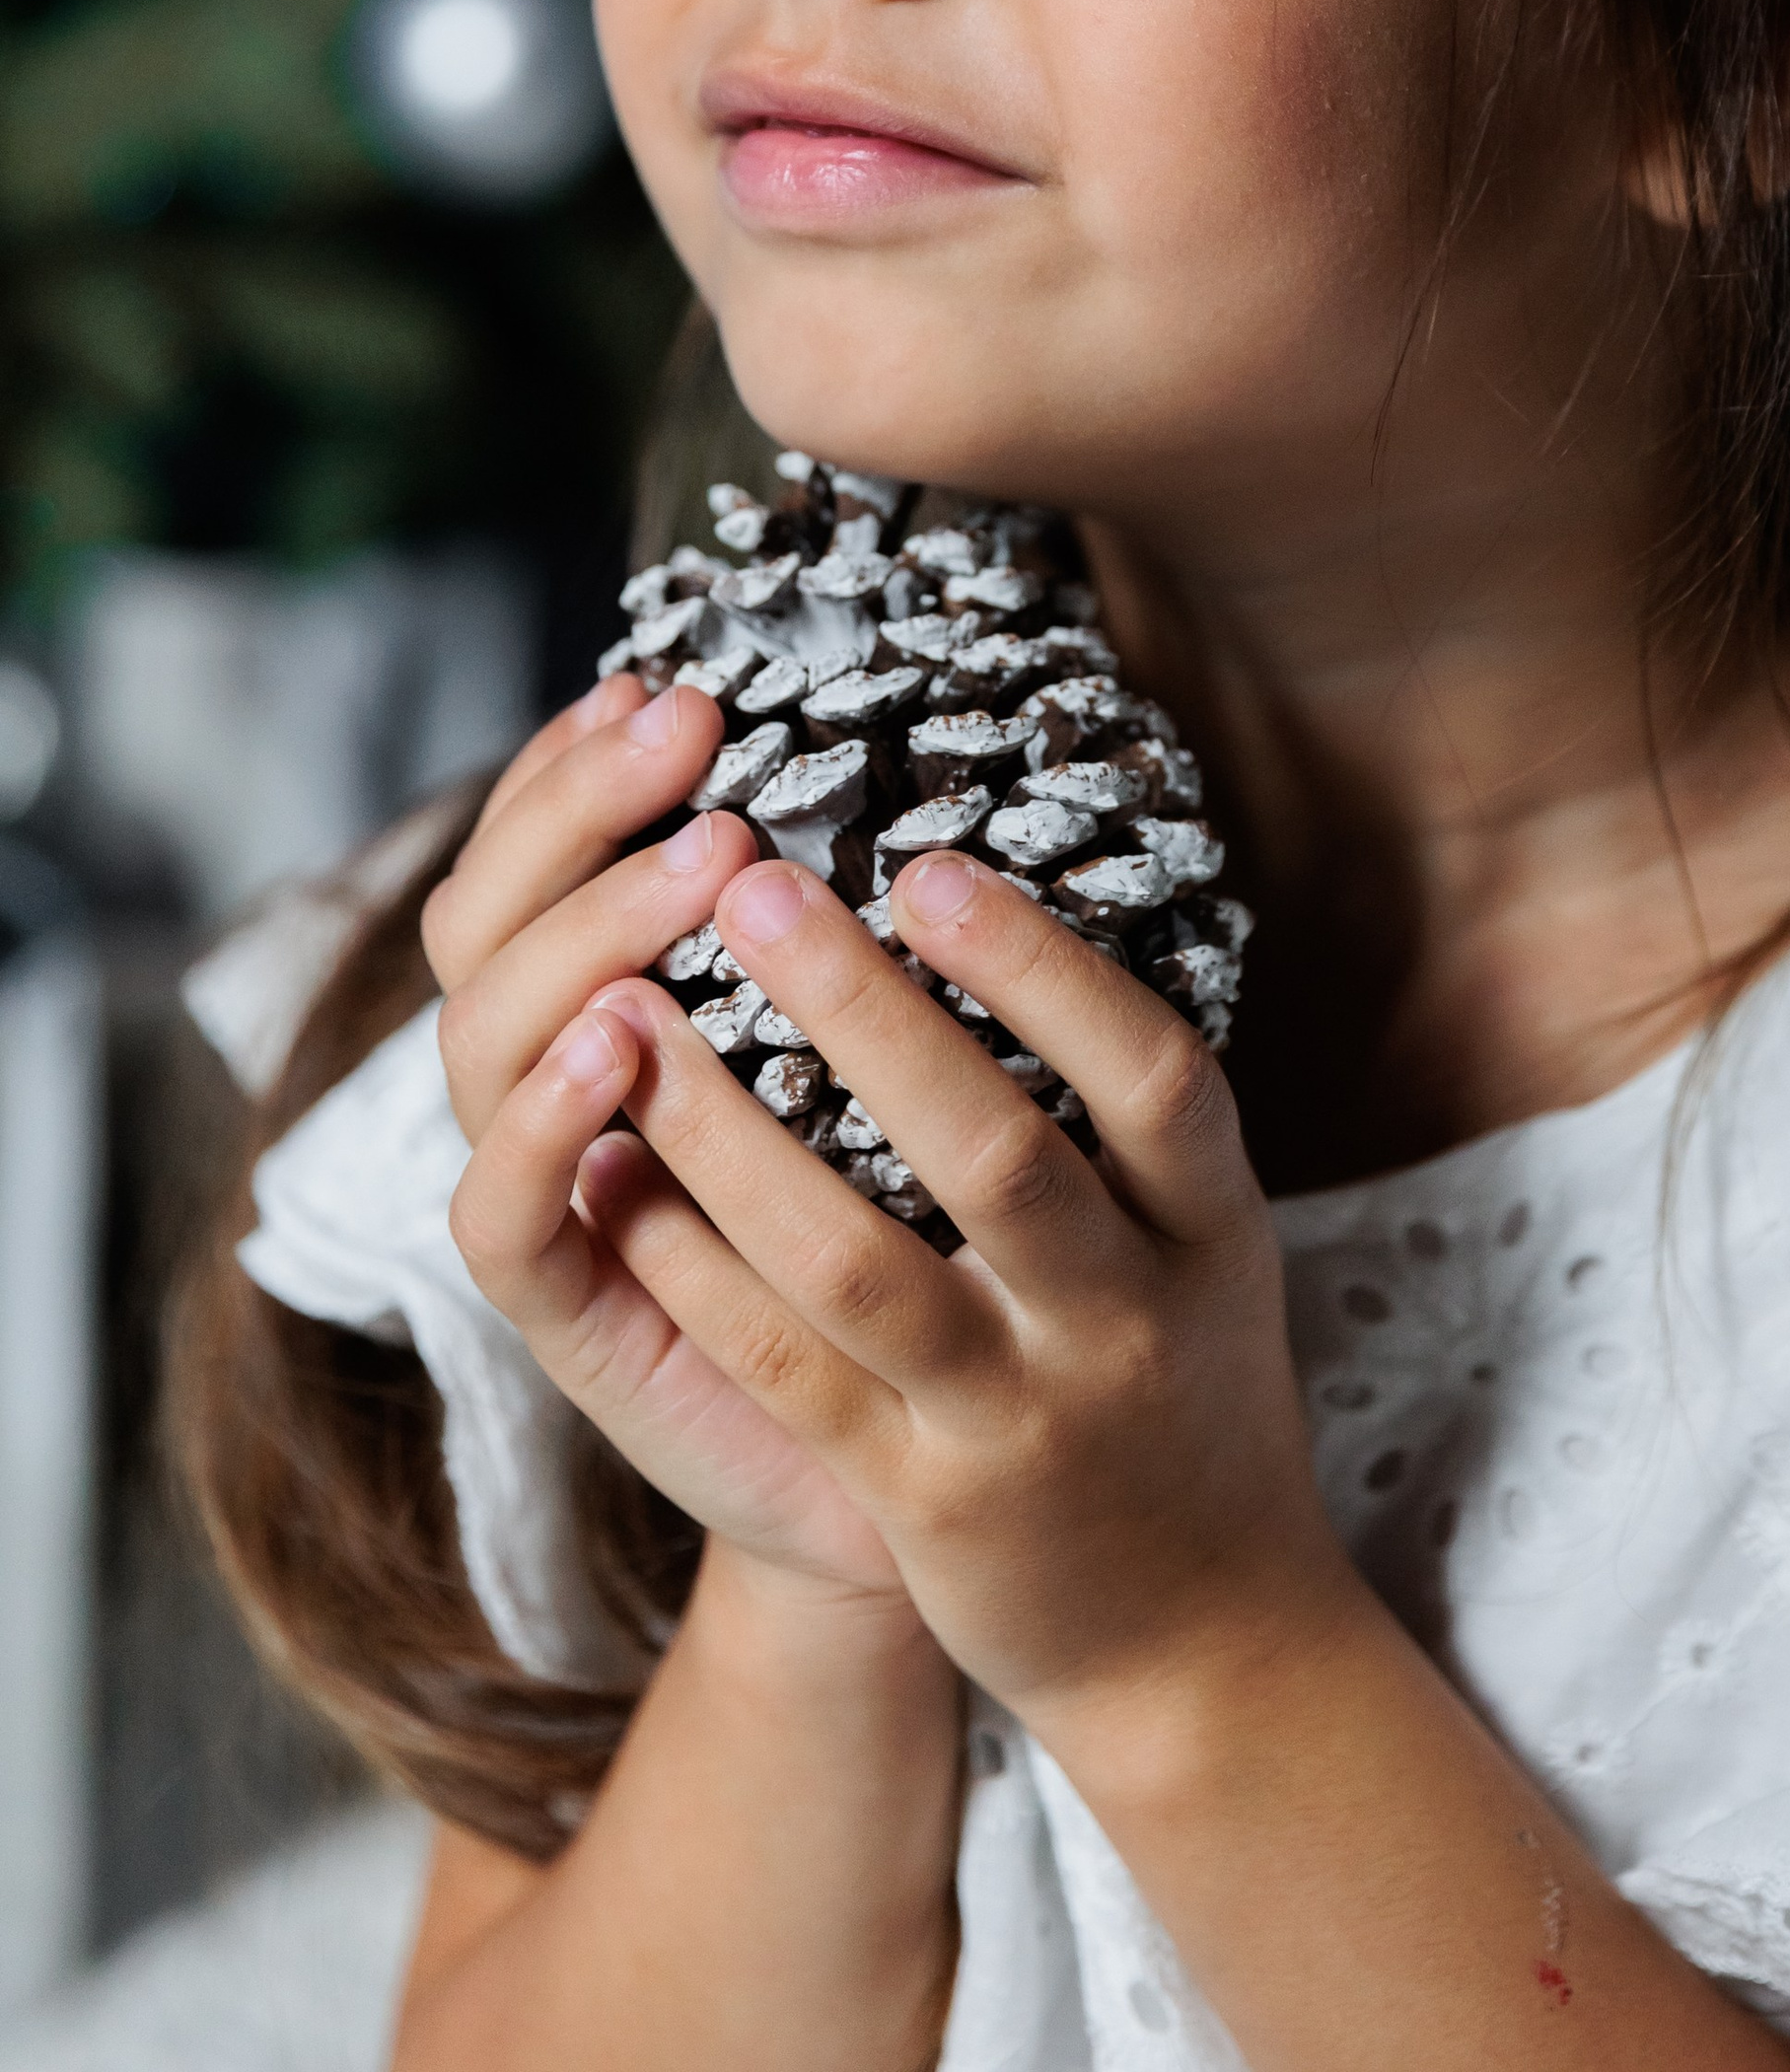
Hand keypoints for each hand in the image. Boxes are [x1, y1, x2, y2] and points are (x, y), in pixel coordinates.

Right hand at [431, 676, 908, 1598]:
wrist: (917, 1487)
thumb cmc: (922, 1252)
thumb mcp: (895, 1078)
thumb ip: (853, 949)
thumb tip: (915, 764)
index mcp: (618, 1007)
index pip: (539, 857)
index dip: (576, 766)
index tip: (666, 683)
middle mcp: (562, 1088)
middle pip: (489, 921)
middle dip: (579, 807)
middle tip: (689, 729)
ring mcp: (557, 1198)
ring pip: (485, 1038)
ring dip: (586, 931)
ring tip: (700, 860)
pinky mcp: (570, 1321)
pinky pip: (505, 1215)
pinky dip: (544, 1120)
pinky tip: (620, 1040)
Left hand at [521, 848, 1353, 1746]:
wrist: (1203, 1642)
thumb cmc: (1185, 1387)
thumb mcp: (1209, 1247)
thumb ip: (1137, 1113)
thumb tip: (1019, 906)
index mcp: (1213, 1232)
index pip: (1156, 1076)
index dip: (1049, 970)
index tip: (932, 866)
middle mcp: (1124, 1321)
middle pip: (995, 1153)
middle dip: (862, 1012)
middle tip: (750, 885)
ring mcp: (1019, 1420)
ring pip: (855, 1265)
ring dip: (730, 1134)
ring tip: (637, 1019)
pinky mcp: (922, 1502)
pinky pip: (785, 1369)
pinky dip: (692, 1265)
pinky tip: (618, 1178)